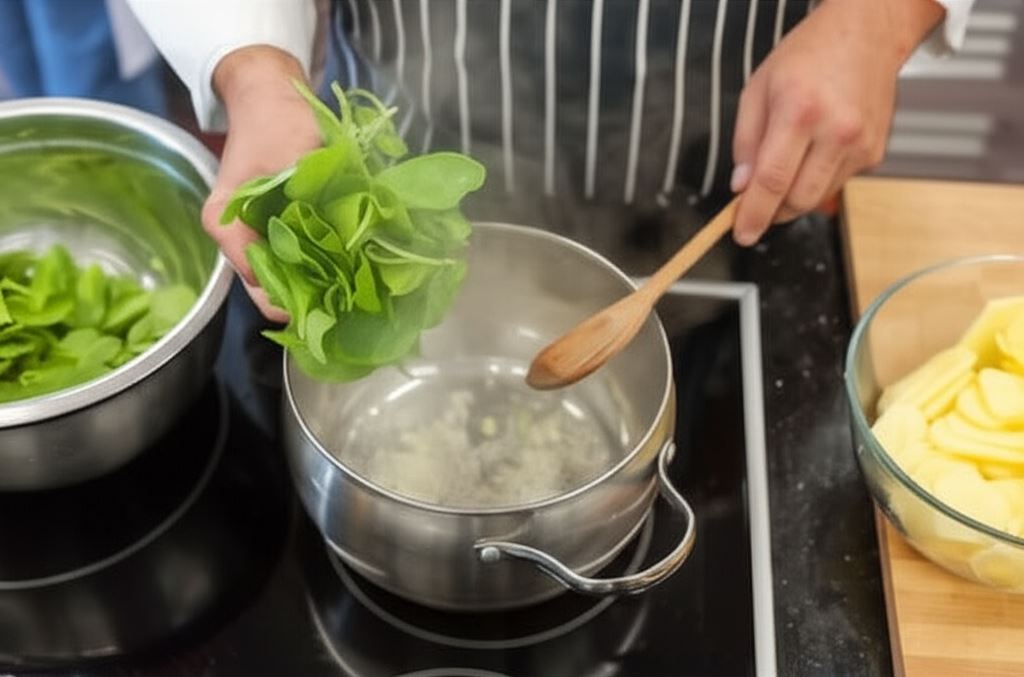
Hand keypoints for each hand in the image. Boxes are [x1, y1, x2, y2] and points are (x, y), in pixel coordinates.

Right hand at [203, 46, 321, 319]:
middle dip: (305, 297)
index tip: (329, 296)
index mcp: (224, 220)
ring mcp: (250, 236)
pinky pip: (291, 261)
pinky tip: (343, 268)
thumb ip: (314, 195)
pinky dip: (314, 267)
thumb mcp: (298, 153)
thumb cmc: (278, 123)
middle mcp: (233, 236)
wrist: (269, 100)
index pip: (254, 277)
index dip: (291, 294)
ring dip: (312, 284)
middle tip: (346, 299)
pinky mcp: (269, 232)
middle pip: (266, 287)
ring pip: (280, 278)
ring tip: (349, 287)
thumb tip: (346, 242)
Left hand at [730, 0, 944, 244]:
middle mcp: (836, 131)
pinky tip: (814, 151)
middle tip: (755, 201)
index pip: (772, 181)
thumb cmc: (809, 55)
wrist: (867, 33)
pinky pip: (835, 184)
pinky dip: (816, 180)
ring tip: (787, 162)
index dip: (753, 214)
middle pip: (797, 200)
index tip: (741, 233)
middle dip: (772, 210)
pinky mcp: (874, 153)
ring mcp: (860, 144)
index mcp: (800, 111)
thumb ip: (745, 142)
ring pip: (817, 198)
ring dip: (794, 195)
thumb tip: (741, 187)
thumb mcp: (758, 89)